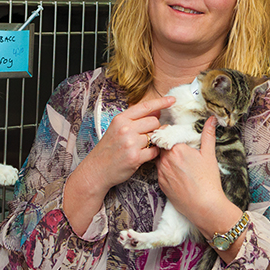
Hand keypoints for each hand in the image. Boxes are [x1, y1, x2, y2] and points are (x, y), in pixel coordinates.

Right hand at [64, 95, 174, 234]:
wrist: (97, 169)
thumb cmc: (108, 149)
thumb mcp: (117, 129)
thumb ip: (134, 120)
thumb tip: (157, 112)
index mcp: (120, 119)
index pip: (145, 106)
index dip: (161, 102)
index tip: (172, 100)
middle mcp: (125, 129)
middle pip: (154, 122)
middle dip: (155, 128)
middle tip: (146, 136)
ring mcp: (130, 143)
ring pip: (155, 136)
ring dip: (153, 142)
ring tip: (142, 147)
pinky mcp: (135, 157)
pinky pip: (154, 151)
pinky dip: (152, 154)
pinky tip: (143, 155)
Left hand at [156, 117, 240, 235]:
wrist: (204, 206)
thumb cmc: (208, 180)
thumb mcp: (209, 155)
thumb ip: (208, 135)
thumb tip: (211, 119)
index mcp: (176, 149)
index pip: (165, 132)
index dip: (169, 131)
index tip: (175, 133)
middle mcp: (165, 159)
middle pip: (160, 144)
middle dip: (166, 143)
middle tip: (177, 146)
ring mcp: (161, 172)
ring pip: (158, 157)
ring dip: (165, 156)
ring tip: (178, 160)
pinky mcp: (160, 183)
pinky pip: (159, 170)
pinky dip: (165, 169)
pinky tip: (176, 173)